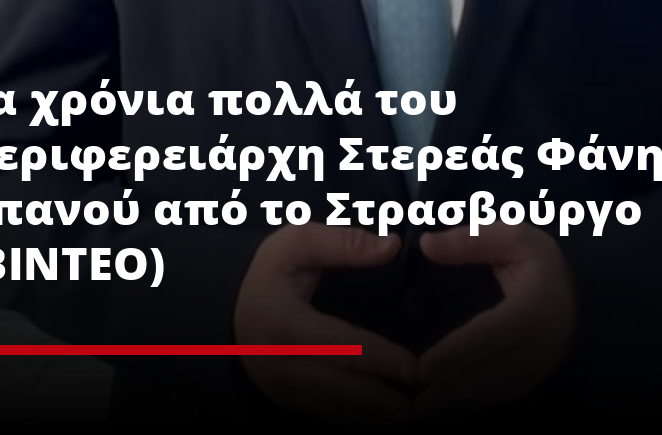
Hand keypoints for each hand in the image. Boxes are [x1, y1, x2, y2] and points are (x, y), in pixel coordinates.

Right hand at [234, 224, 417, 424]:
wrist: (232, 311)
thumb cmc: (269, 274)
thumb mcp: (296, 243)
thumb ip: (343, 243)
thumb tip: (390, 247)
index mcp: (285, 326)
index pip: (341, 347)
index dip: (380, 360)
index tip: (416, 369)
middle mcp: (284, 368)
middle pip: (344, 392)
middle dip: (387, 405)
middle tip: (429, 409)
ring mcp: (286, 392)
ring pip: (339, 412)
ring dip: (378, 419)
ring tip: (418, 419)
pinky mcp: (291, 404)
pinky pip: (331, 417)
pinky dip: (361, 421)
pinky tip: (388, 420)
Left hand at [415, 223, 575, 417]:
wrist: (577, 298)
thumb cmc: (540, 264)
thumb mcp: (513, 237)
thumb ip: (470, 240)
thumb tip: (426, 244)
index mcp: (531, 310)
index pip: (490, 336)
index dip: (456, 354)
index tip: (423, 368)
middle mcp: (534, 349)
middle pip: (489, 376)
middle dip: (449, 394)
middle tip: (412, 408)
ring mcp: (533, 371)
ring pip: (491, 395)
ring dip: (455, 408)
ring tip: (419, 416)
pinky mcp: (527, 383)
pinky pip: (495, 399)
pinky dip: (467, 408)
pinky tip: (441, 414)